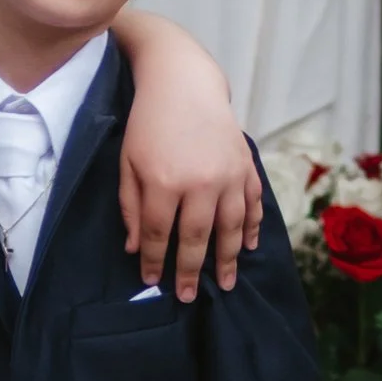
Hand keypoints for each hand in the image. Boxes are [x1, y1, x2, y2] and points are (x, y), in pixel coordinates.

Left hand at [119, 109, 262, 301]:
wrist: (184, 83)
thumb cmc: (148, 124)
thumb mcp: (127, 162)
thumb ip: (131, 206)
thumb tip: (136, 249)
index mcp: (164, 182)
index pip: (159, 234)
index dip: (155, 261)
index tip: (152, 282)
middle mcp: (200, 182)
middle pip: (196, 238)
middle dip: (190, 271)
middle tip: (188, 297)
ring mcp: (228, 175)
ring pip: (231, 227)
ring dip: (227, 259)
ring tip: (225, 284)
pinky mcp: (245, 166)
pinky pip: (254, 204)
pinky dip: (253, 228)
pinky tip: (249, 248)